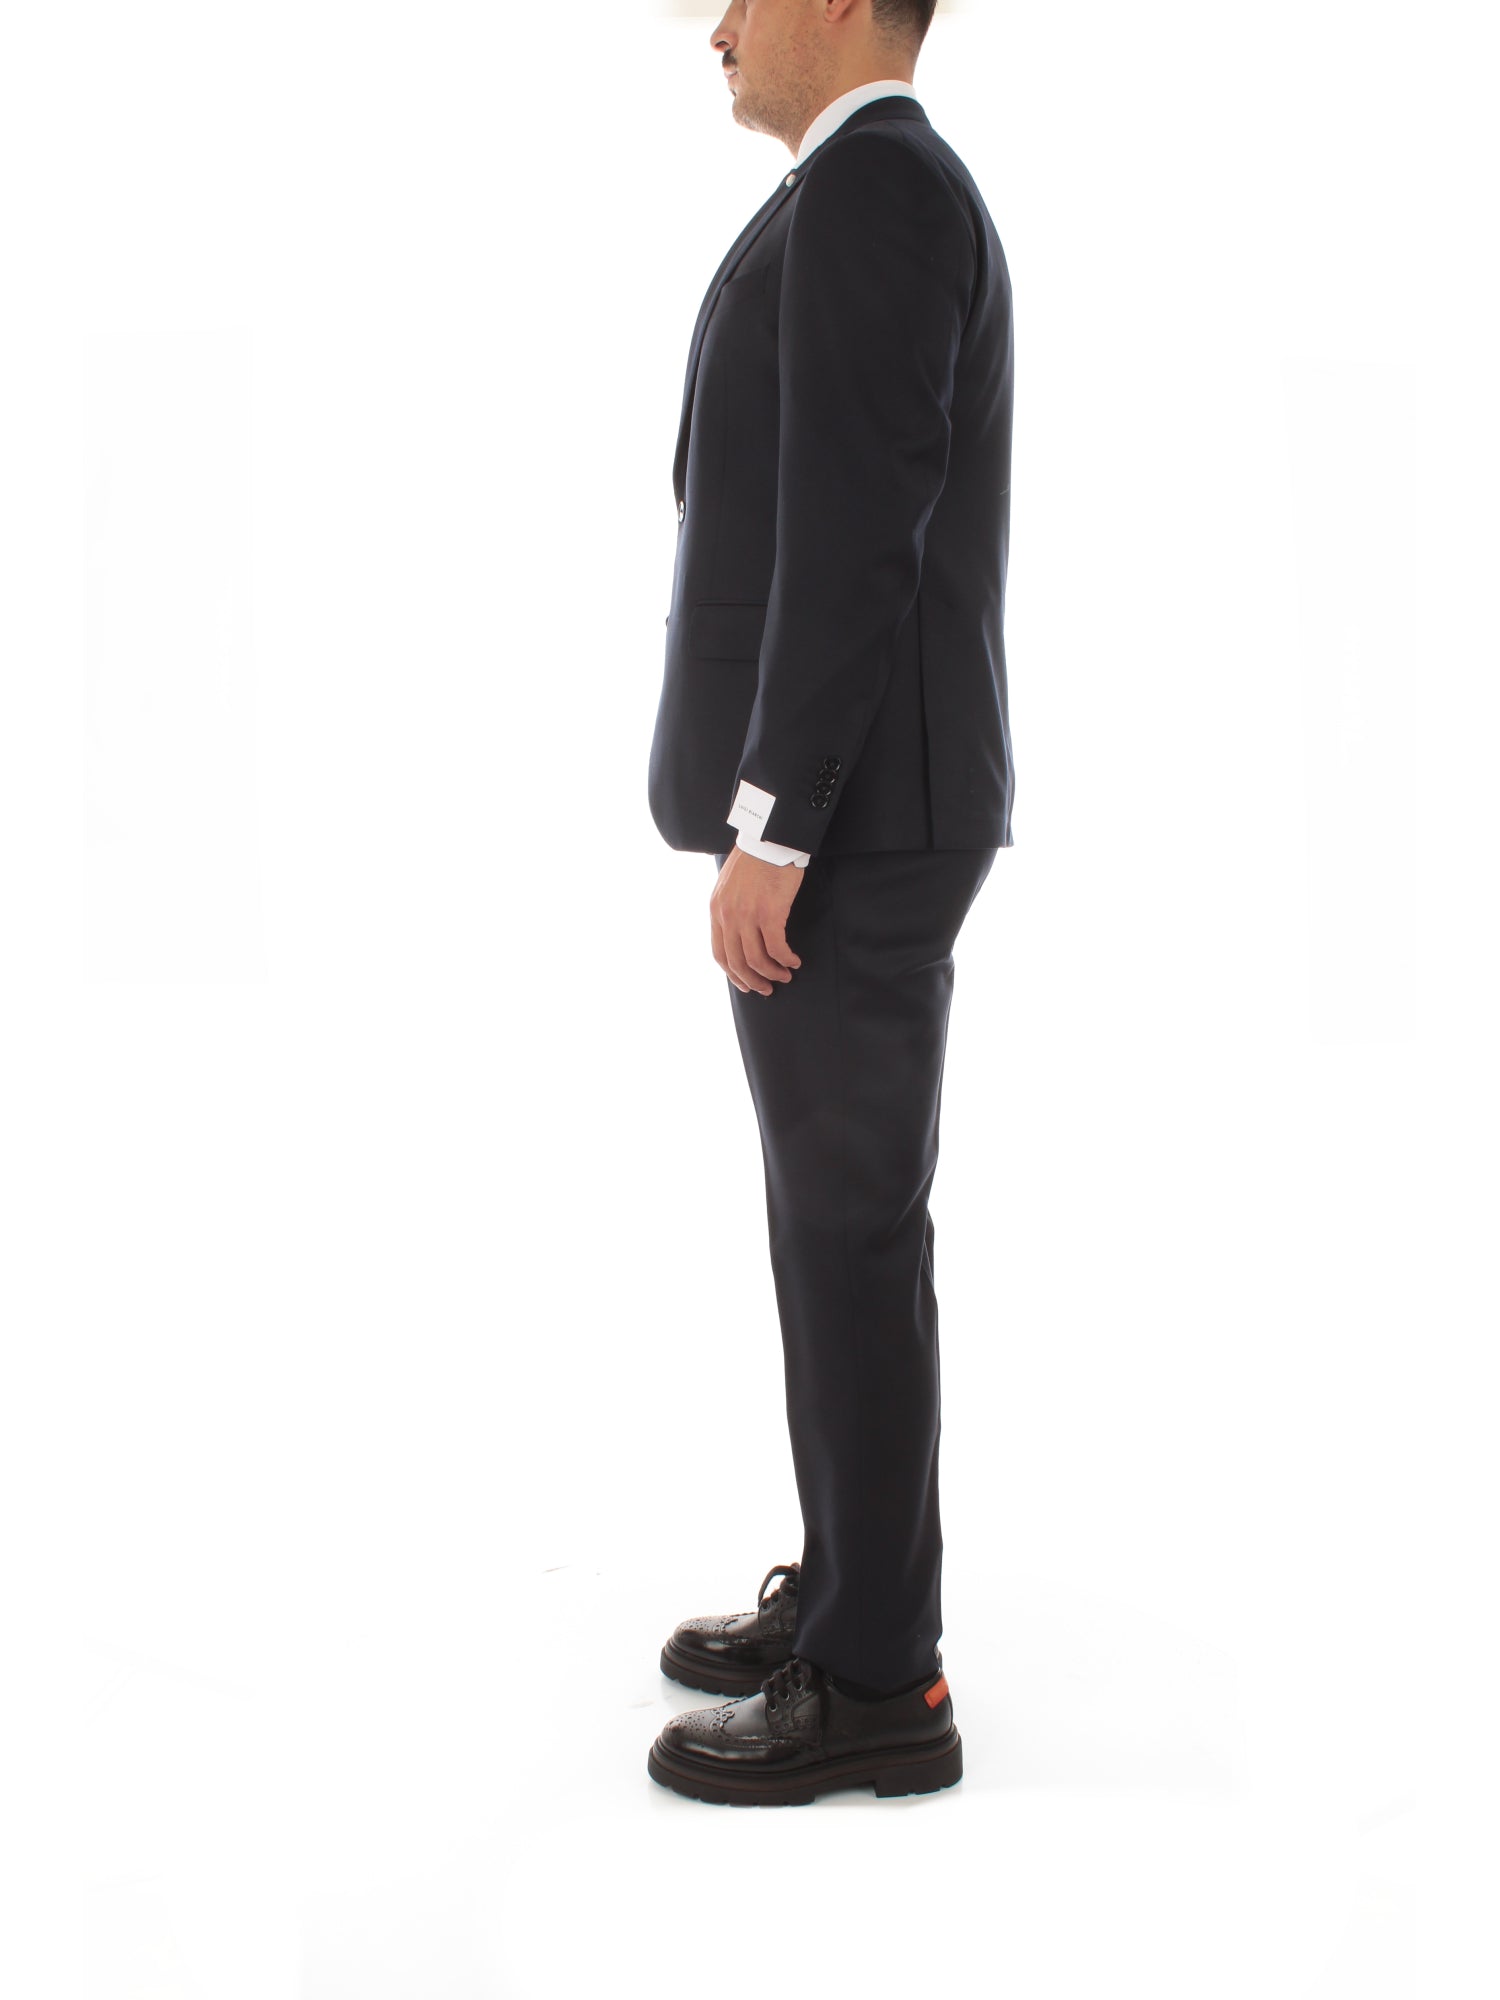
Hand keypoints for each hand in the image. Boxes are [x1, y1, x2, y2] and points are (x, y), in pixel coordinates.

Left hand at [710, 846, 804, 995]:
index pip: (719, 953)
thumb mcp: (729, 885)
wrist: (769, 839)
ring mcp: (747, 915)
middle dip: (752, 981)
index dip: (733, 974)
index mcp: (716, 910)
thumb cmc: (755, 859)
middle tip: (767, 989)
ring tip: (784, 976)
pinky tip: (794, 960)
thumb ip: (729, 908)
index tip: (747, 983)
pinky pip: (777, 947)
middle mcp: (728, 916)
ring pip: (756, 959)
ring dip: (772, 973)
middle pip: (736, 962)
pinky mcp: (770, 913)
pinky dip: (786, 959)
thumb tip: (739, 931)